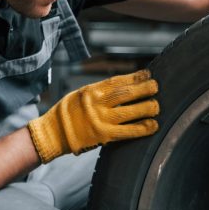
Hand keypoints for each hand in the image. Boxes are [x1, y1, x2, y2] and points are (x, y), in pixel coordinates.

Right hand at [27, 69, 159, 163]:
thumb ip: (97, 92)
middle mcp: (96, 103)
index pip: (117, 81)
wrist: (51, 134)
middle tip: (156, 86)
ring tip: (157, 106)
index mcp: (91, 91)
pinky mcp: (103, 136)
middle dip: (143, 89)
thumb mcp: (79, 95)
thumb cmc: (66, 114)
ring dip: (146, 108)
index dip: (134, 77)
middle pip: (125, 93)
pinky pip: (127, 131)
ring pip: (129, 111)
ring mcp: (100, 120)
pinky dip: (142, 128)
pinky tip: (153, 126)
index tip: (147, 74)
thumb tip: (120, 86)